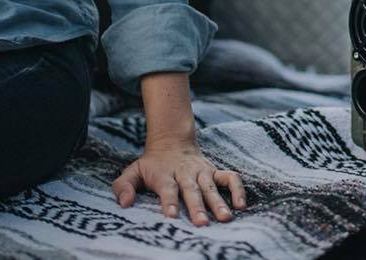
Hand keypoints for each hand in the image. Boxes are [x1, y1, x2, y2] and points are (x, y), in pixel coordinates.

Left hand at [112, 141, 246, 225]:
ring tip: (225, 217)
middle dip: (197, 206)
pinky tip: (241, 205)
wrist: (171, 141)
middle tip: (201, 223)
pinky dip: (238, 189)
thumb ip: (123, 187)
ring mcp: (202, 171)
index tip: (171, 215)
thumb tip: (125, 204)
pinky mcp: (214, 171)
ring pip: (211, 186)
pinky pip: (230, 177)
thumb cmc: (151, 165)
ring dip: (219, 201)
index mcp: (164, 174)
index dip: (168, 201)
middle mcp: (185, 172)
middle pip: (192, 189)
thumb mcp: (132, 172)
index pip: (167, 188)